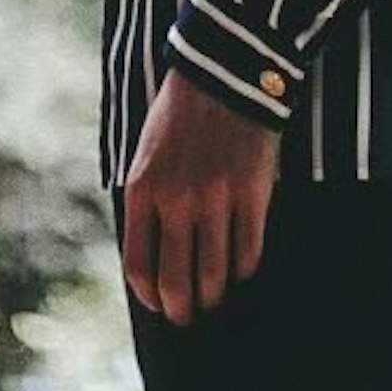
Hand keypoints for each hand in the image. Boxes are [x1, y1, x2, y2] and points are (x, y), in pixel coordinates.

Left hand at [119, 67, 281, 326]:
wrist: (223, 73)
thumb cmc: (179, 117)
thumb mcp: (146, 156)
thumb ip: (147, 204)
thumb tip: (153, 260)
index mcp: (143, 190)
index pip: (138, 266)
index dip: (149, 297)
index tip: (159, 304)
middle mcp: (177, 199)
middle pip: (176, 281)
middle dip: (182, 310)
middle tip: (188, 316)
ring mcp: (217, 198)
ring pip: (214, 275)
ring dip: (214, 296)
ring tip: (215, 299)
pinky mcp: (253, 192)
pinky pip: (248, 252)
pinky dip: (243, 269)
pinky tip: (240, 269)